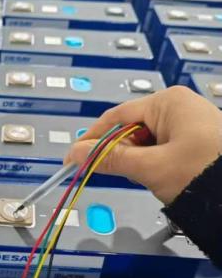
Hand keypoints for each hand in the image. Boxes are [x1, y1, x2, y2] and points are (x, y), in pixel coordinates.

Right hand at [66, 86, 221, 204]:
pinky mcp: (198, 138)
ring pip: (146, 141)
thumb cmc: (203, 174)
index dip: (92, 138)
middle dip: (121, 152)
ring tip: (149, 177)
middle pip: (131, 128)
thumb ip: (110, 159)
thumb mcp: (150, 168)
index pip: (116, 116)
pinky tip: (162, 176)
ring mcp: (190, 121)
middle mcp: (179, 105)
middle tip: (119, 174)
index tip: (74, 158)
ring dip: (139, 160)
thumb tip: (75, 153)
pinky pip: (163, 147)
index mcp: (168, 101)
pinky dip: (154, 162)